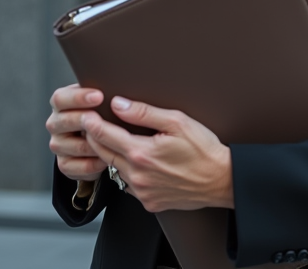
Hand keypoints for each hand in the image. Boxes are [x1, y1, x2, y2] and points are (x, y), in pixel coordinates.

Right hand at [47, 84, 106, 182]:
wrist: (100, 142)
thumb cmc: (102, 116)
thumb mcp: (101, 102)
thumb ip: (104, 96)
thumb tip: (119, 97)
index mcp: (61, 104)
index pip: (61, 98)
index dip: (78, 97)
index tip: (99, 96)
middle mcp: (56, 124)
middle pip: (64, 121)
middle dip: (86, 119)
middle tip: (105, 117)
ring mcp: (59, 145)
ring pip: (76, 146)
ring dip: (96, 144)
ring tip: (114, 140)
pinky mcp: (65, 165)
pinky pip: (81, 166)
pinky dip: (97, 162)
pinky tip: (109, 157)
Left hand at [81, 97, 233, 212]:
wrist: (222, 181)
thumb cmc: (204, 150)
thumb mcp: (177, 122)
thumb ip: (144, 112)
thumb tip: (118, 104)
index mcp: (141, 154)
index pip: (104, 136)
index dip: (91, 123)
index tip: (86, 115)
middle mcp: (137, 176)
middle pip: (103, 154)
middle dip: (94, 138)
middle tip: (91, 124)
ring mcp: (142, 192)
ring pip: (114, 170)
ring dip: (110, 156)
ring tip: (113, 140)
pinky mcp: (149, 202)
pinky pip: (127, 186)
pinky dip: (125, 172)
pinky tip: (135, 162)